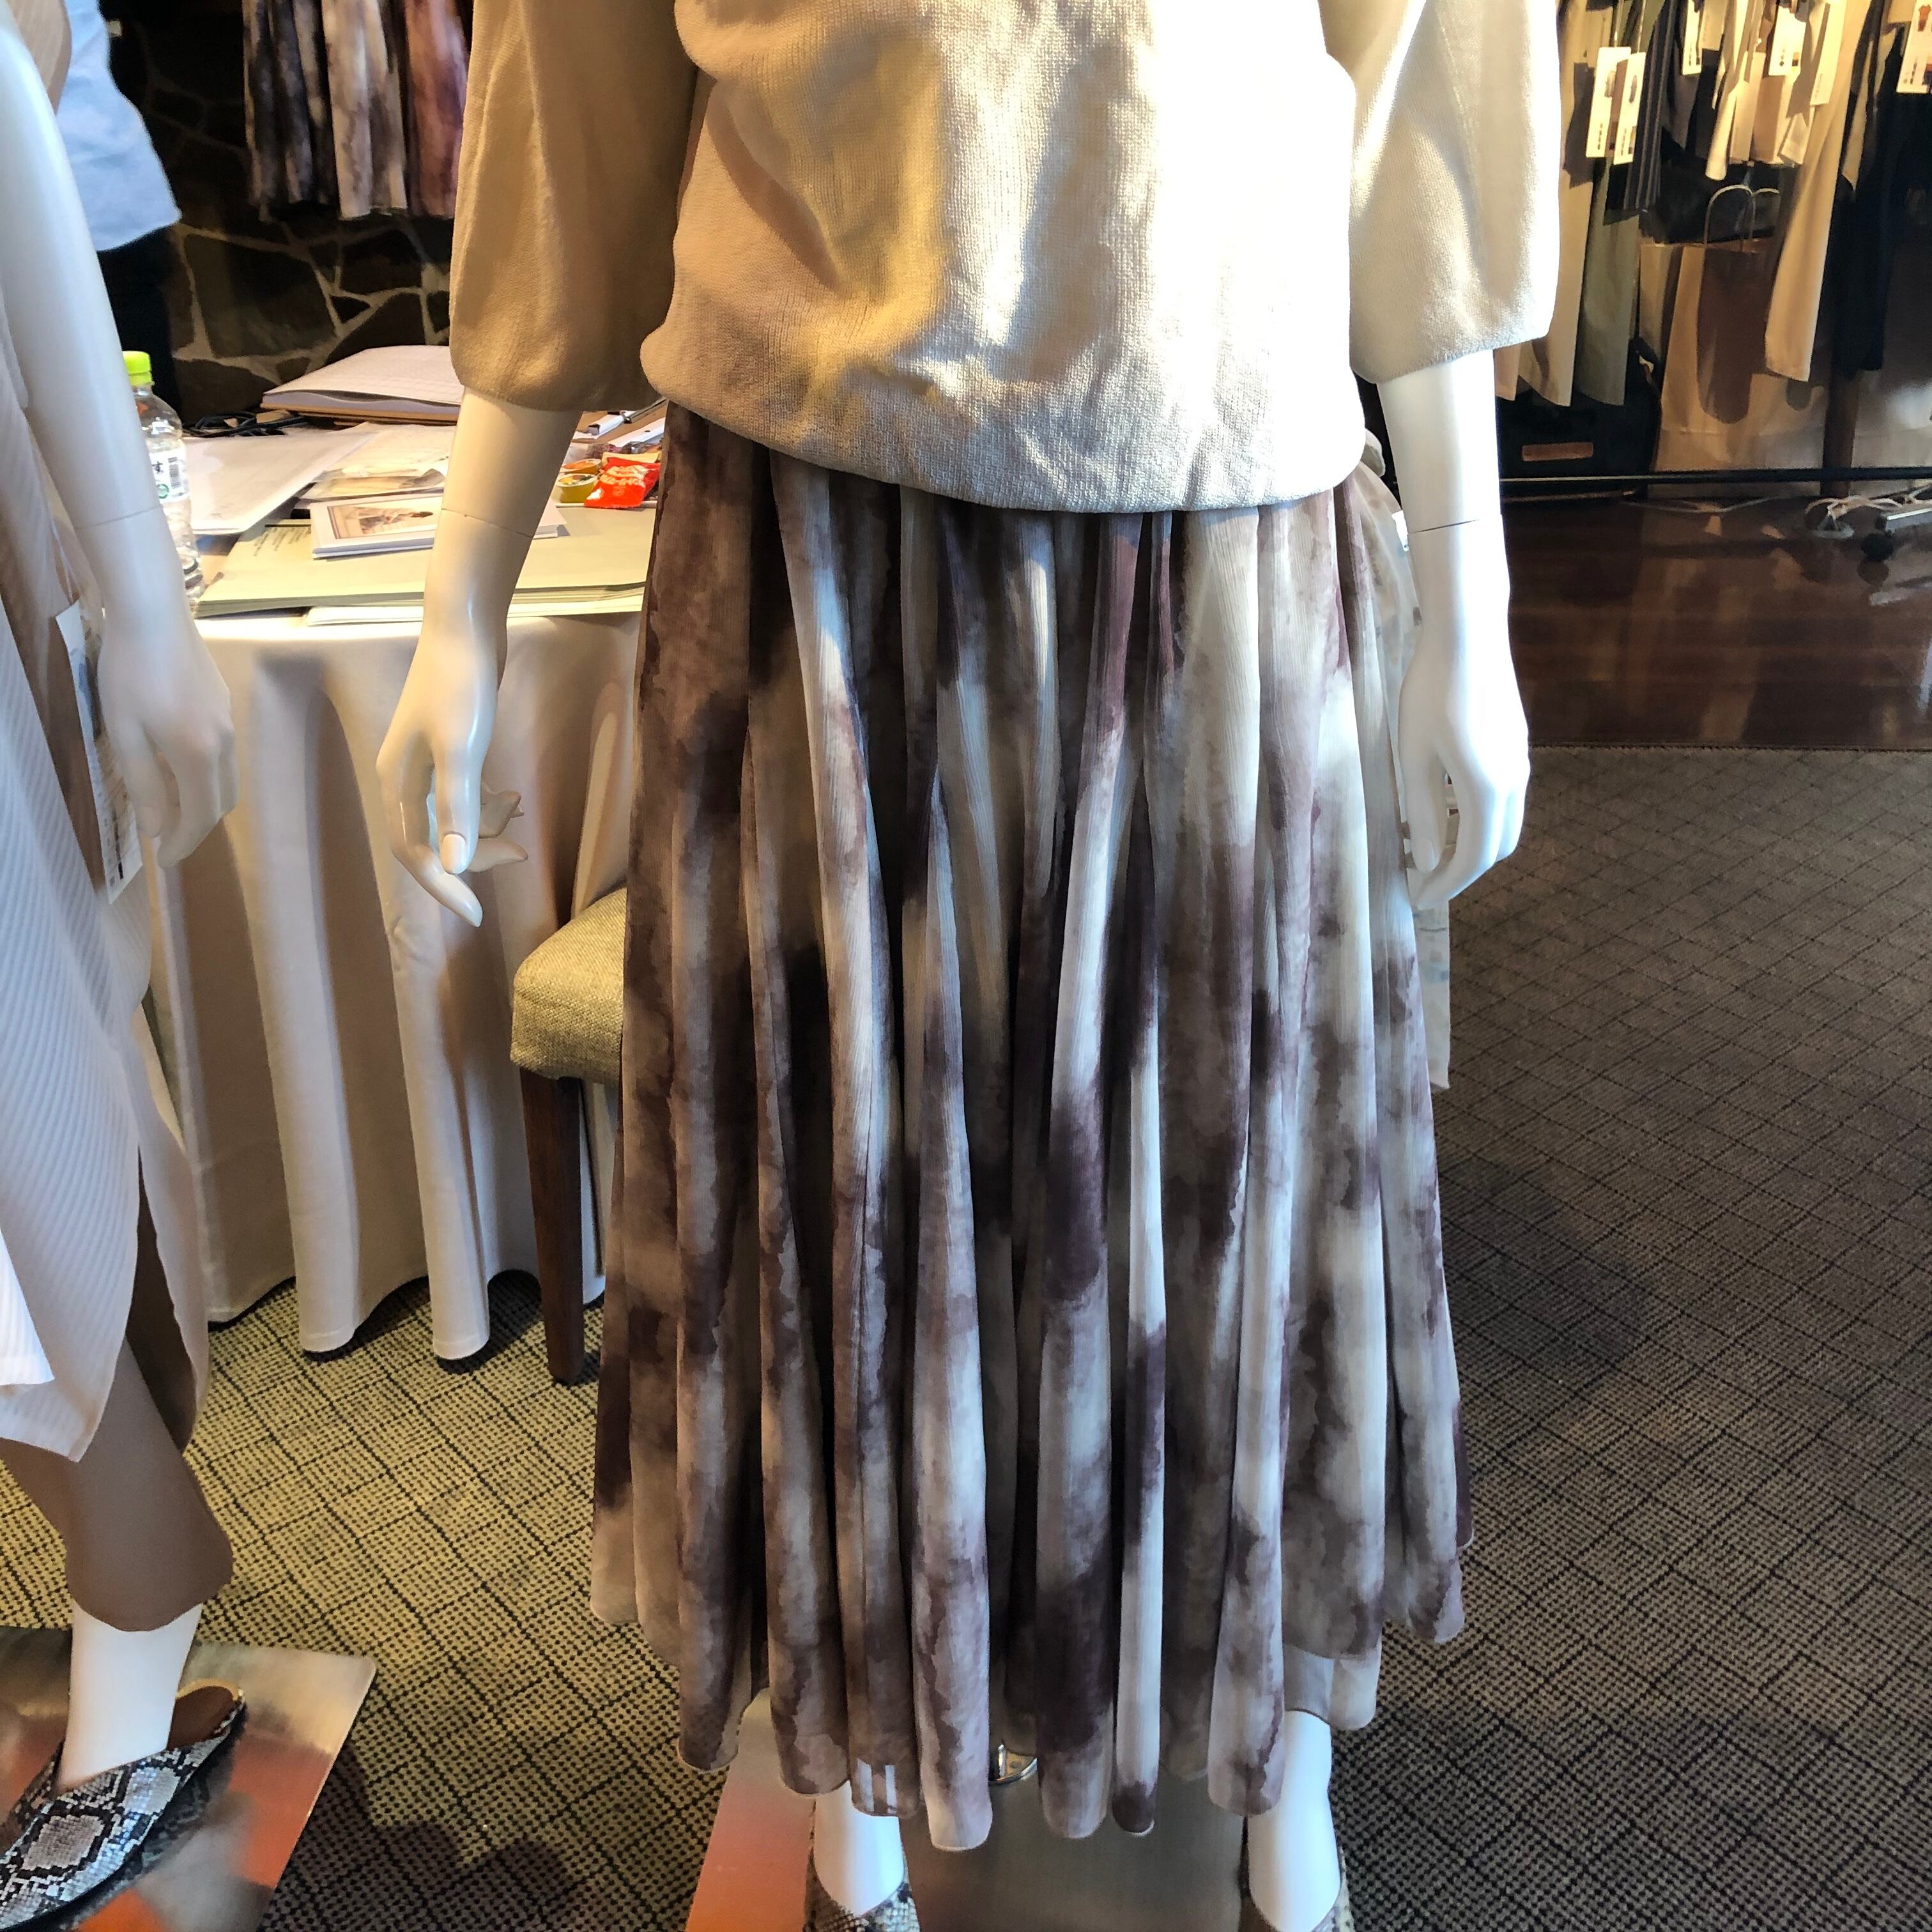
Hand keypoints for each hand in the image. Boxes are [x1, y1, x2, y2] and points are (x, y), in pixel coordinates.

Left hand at [96, 596, 236, 866]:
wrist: (153, 614)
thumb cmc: (129, 672)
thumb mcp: (125, 733)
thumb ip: (144, 784)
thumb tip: (158, 828)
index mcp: (198, 756)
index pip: (200, 817)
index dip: (184, 844)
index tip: (165, 862)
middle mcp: (224, 745)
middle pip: (221, 803)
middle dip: (196, 827)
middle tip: (167, 837)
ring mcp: (229, 724)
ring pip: (226, 779)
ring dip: (202, 800)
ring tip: (169, 803)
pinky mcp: (224, 705)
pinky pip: (223, 755)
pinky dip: (205, 775)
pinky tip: (176, 763)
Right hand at [376, 622, 525, 926]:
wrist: (464, 626)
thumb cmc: (460, 686)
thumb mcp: (461, 750)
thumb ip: (456, 808)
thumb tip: (452, 866)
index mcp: (397, 783)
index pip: (414, 853)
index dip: (442, 888)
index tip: (474, 917)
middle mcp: (403, 777)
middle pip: (430, 840)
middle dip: (471, 860)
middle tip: (518, 861)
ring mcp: (424, 762)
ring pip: (449, 819)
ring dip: (484, 832)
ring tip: (521, 833)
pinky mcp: (448, 747)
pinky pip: (462, 795)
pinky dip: (486, 806)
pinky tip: (514, 801)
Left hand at [1396, 515, 1528, 909]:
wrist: (1468, 634)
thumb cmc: (1430, 692)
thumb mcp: (1413, 756)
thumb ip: (1422, 810)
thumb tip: (1426, 857)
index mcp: (1487, 789)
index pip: (1472, 858)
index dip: (1446, 885)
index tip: (1417, 900)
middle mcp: (1514, 781)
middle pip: (1496, 847)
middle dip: (1461, 870)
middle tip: (1422, 877)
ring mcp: (1521, 761)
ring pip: (1505, 823)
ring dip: (1472, 844)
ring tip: (1429, 847)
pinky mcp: (1517, 743)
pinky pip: (1505, 798)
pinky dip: (1480, 818)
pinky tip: (1445, 808)